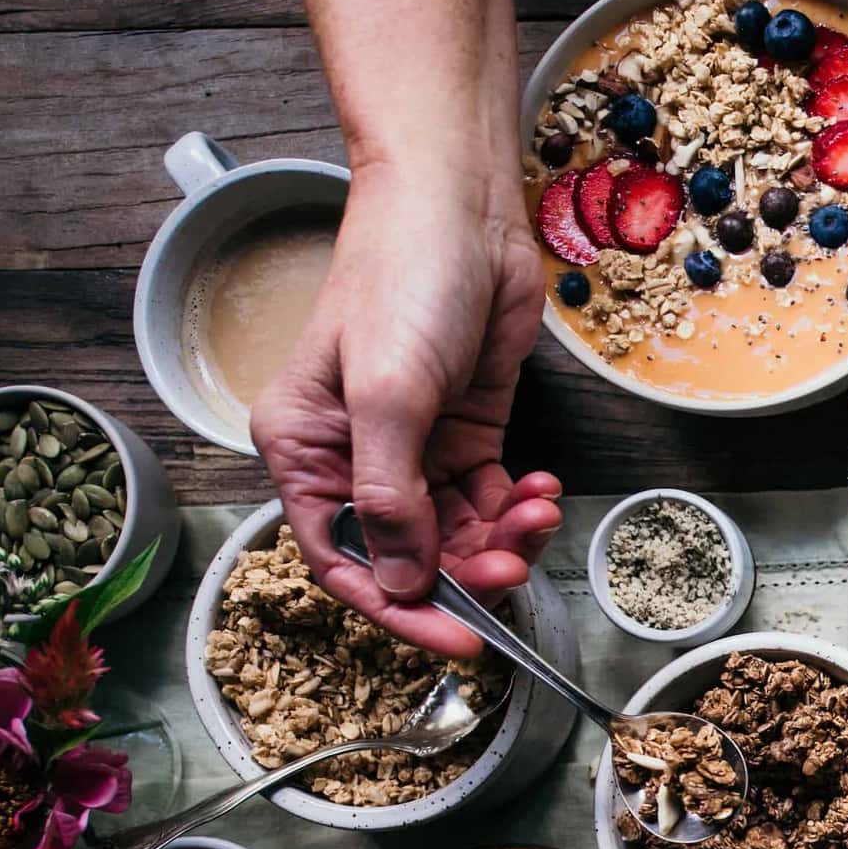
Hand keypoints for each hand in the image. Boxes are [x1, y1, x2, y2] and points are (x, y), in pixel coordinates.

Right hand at [251, 164, 563, 660]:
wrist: (460, 208)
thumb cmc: (403, 277)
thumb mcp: (389, 392)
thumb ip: (392, 493)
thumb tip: (400, 579)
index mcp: (304, 451)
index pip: (344, 561)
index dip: (399, 609)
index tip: (459, 640)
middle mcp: (353, 459)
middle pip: (407, 557)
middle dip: (466, 572)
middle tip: (511, 564)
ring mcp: (412, 448)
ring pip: (457, 534)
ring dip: (502, 540)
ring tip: (536, 512)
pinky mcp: (463, 432)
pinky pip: (489, 499)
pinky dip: (519, 507)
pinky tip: (542, 489)